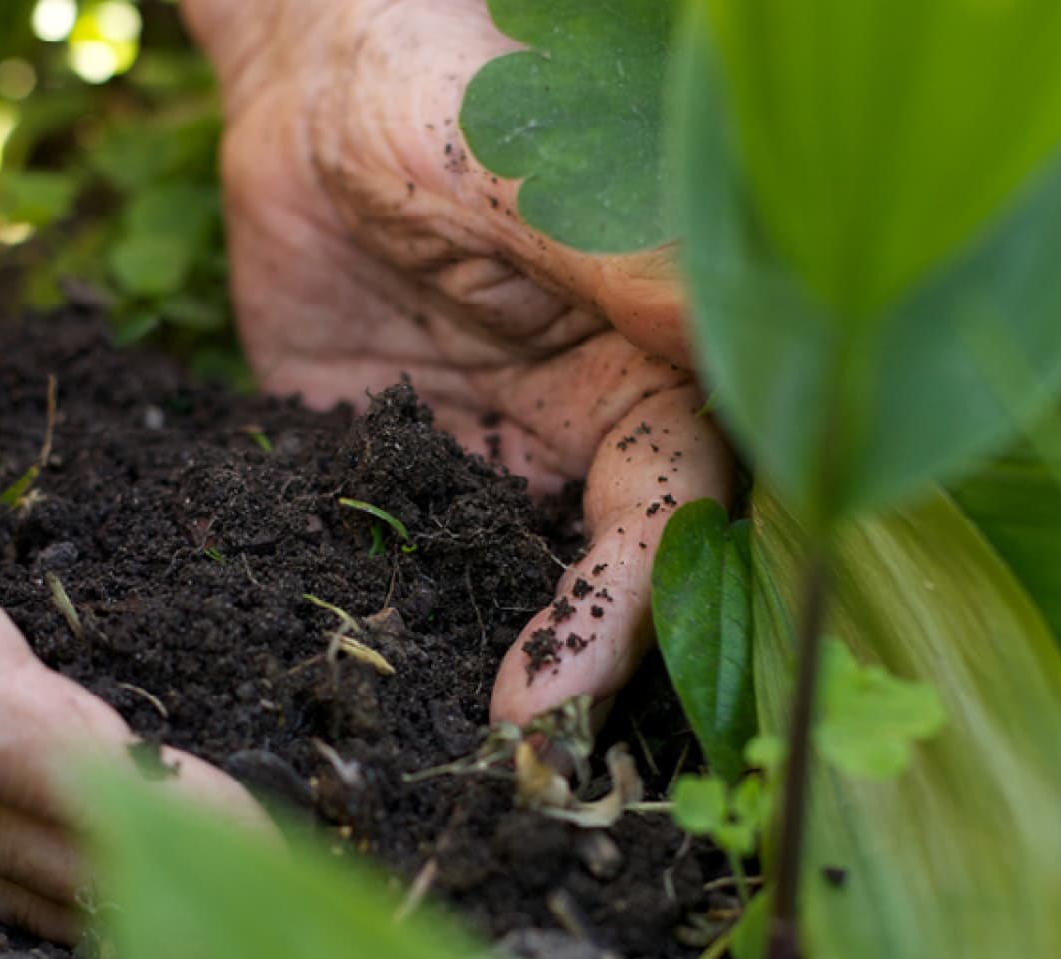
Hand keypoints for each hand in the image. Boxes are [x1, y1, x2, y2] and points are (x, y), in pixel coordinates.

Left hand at [185, 0, 734, 726]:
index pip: (676, 515)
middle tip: (507, 774)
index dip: (629, 610)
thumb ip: (627, 272)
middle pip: (610, 583)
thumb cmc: (441, 94)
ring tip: (432, 764)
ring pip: (513, 591)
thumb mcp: (531, 181)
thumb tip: (752, 361)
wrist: (308, 82)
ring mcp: (492, 458)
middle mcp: (588, 431)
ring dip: (489, 672)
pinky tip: (353, 689)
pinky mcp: (398, 468)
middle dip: (574, 679)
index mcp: (655, 368)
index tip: (552, 693)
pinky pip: (405, 561)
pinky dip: (392, 625)